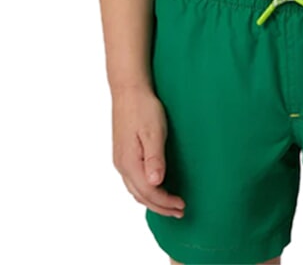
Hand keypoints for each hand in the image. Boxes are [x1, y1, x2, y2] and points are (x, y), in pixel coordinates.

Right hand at [111, 86, 185, 218]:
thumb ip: (154, 158)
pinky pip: (132, 181)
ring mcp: (120, 160)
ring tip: (169, 204)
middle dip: (160, 207)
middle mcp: (122, 165)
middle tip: (179, 211)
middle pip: (141, 196)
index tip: (182, 205)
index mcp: (129, 162)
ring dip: (152, 200)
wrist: (129, 90)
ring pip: (135, 190)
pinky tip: (154, 187)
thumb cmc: (143, 108)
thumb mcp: (153, 131)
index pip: (149, 192)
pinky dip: (144, 191)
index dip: (166, 202)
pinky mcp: (122, 154)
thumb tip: (155, 183)